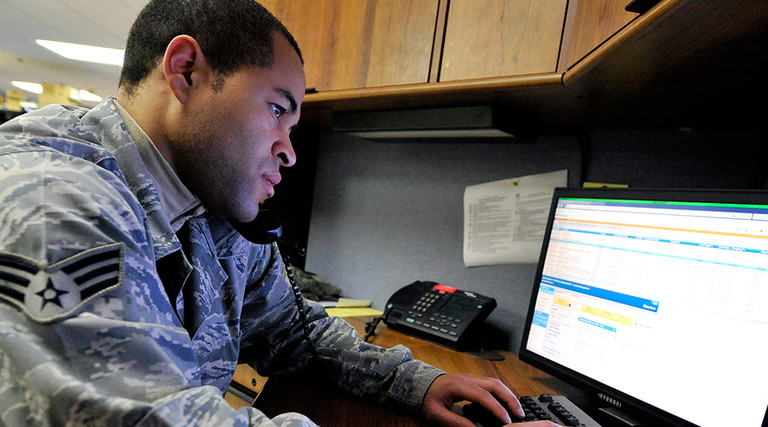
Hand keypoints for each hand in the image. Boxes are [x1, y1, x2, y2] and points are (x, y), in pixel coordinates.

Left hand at [421, 372, 550, 426]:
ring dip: (508, 394)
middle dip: (510, 398)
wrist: (421, 383)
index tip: (506, 420)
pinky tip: (506, 403)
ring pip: (495, 382)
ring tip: (517, 410)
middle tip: (520, 413)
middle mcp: (468, 378)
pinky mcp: (473, 380)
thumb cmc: (428, 397)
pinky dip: (502, 392)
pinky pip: (491, 384)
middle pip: (495, 385)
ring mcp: (471, 377)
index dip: (497, 408)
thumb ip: (455, 422)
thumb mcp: (437, 413)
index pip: (484, 395)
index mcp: (459, 385)